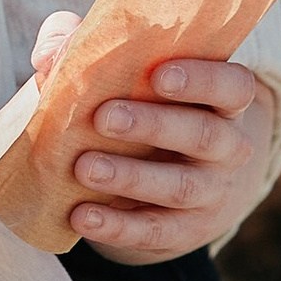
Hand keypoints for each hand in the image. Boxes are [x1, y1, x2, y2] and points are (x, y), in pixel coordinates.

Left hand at [27, 9, 273, 262]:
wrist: (180, 186)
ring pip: (181, 186)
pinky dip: (118, 226)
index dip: (202, 79)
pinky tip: (82, 216)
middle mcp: (228, 147)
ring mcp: (212, 192)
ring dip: (131, 177)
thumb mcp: (130, 78)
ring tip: (83, 167)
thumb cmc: (146, 111)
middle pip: (204, 135)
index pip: (232, 86)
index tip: (159, 75)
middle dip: (152, 125)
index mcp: (222, 102)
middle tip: (103, 117)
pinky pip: (156, 231)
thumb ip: (87, 49)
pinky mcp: (187, 230)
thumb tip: (48, 56)